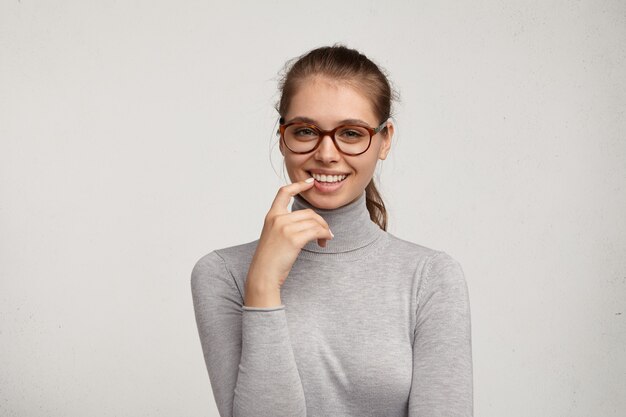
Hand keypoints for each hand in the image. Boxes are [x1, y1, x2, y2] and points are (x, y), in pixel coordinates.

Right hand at [244, 178, 333, 303]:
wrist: (263, 274)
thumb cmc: (269, 259)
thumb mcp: (273, 236)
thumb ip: (285, 225)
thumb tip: (309, 223)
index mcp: (271, 216)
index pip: (284, 192)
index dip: (298, 185)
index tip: (309, 183)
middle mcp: (278, 218)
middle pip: (308, 212)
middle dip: (321, 222)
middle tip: (326, 234)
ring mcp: (285, 228)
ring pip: (314, 222)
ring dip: (325, 231)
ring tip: (325, 240)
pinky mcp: (294, 239)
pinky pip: (317, 232)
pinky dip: (325, 236)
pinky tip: (325, 242)